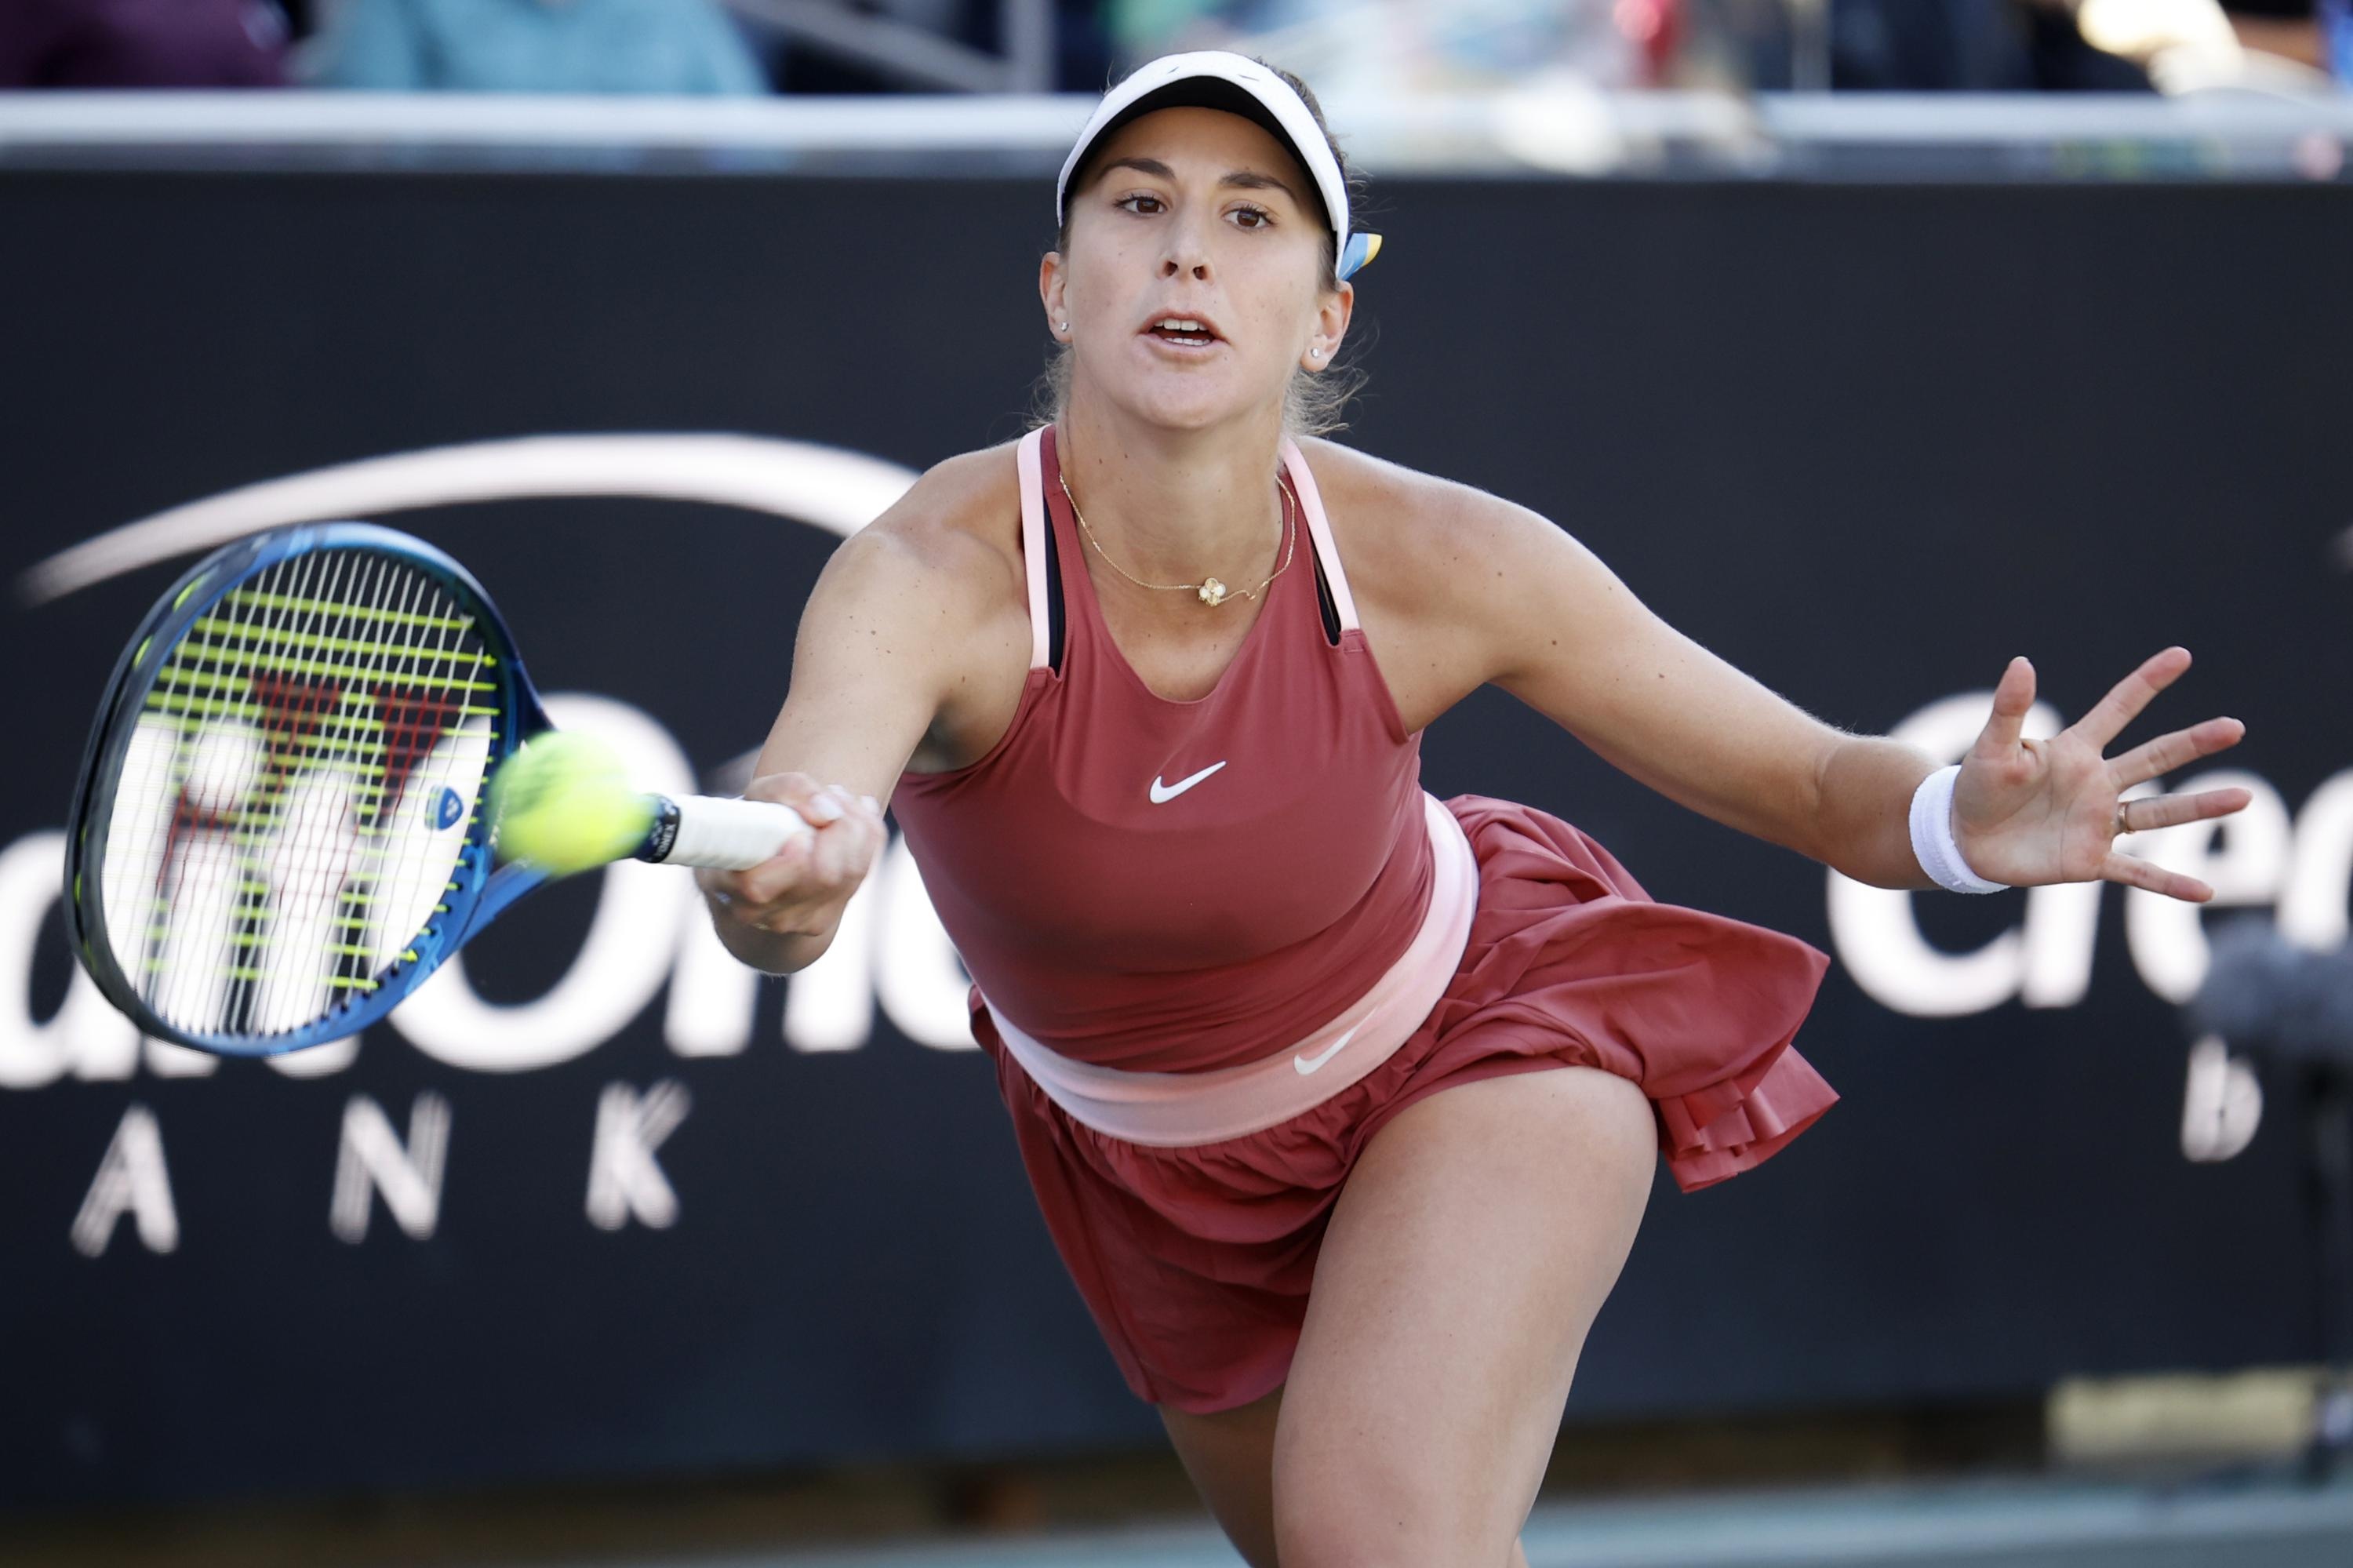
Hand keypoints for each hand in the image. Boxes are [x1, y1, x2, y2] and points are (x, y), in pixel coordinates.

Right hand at [695, 772, 886, 937]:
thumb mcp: (761, 794)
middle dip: (838, 828)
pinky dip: (865, 840)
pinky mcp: (823, 921)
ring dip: (856, 827)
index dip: (790, 859)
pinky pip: (862, 873)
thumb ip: (790, 791)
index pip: (758, 886)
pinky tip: (852, 822)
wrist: (765, 861)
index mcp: (729, 884)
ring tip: (840, 804)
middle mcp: (760, 914)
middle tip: (832, 796)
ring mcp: (795, 923)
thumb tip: (828, 813)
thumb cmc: (756, 824)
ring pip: (850, 874)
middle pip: (823, 877)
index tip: (800, 833)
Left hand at [1950, 647, 2248, 902]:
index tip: (2181, 655)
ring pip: (2158, 814)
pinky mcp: (2089, 860)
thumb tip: (2021, 662)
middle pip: (2154, 757)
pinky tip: (2204, 891)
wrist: (1963, 838)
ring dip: (2198, 807)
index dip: (2147, 682)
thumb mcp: (1992, 747)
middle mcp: (2097, 783)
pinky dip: (2168, 882)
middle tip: (2234, 727)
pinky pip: (2136, 872)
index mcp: (2076, 750)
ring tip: (2242, 797)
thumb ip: (2009, 710)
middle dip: (2194, 742)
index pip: (2118, 709)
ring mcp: (2097, 822)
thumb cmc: (1977, 786)